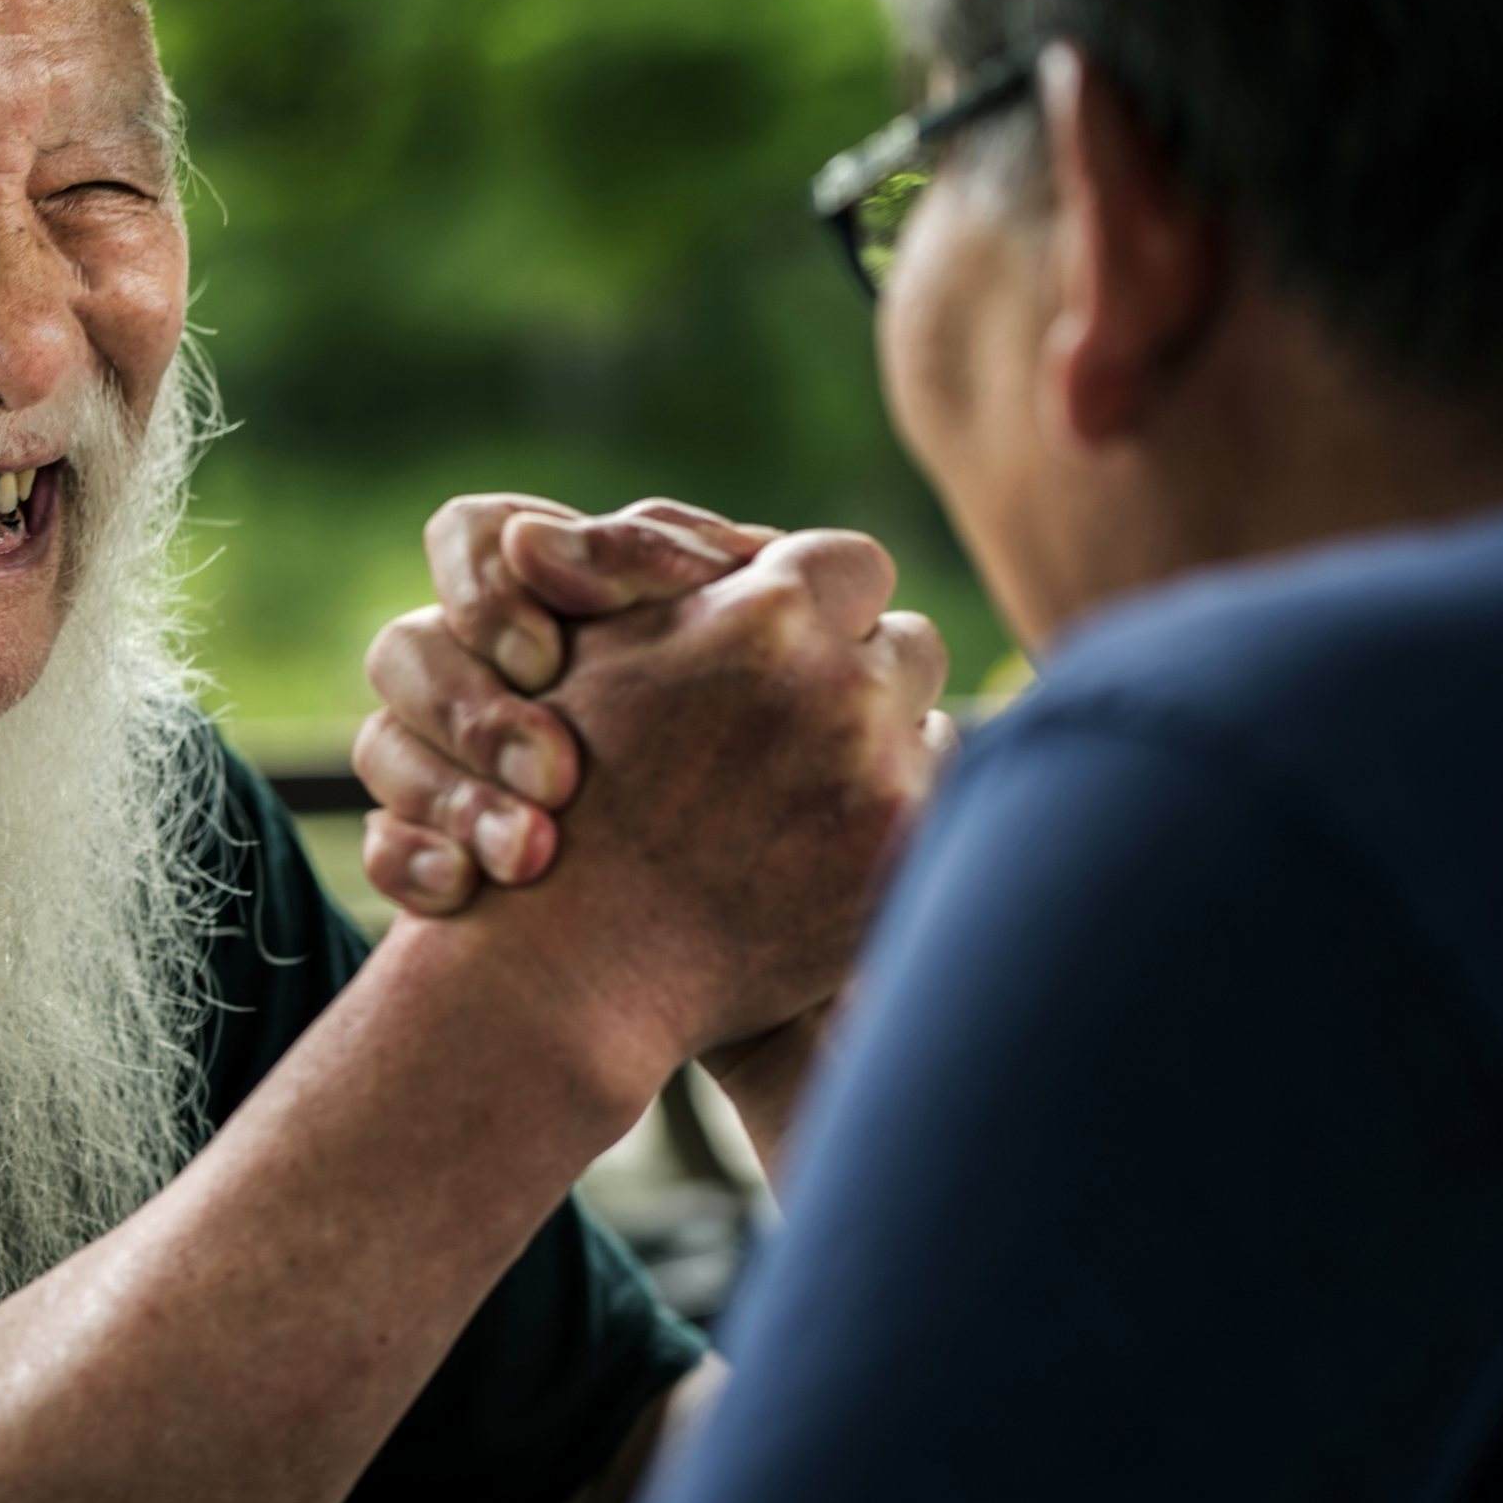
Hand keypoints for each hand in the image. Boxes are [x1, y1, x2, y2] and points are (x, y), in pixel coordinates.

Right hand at [354, 496, 772, 913]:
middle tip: (556, 774)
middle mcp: (485, 664)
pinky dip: (414, 863)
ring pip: (384, 744)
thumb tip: (745, 554)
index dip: (487, 587)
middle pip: (408, 646)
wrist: (772, 903)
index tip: (551, 659)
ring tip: (531, 853)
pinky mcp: (435, 845)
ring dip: (453, 795)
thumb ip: (754, 588)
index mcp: (557, 588)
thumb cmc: (791, 753)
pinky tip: (467, 890)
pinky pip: (380, 844)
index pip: (471, 536)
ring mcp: (449, 759)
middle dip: (476, 713)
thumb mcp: (777, 656)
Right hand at [505, 527, 951, 1064]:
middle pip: (907, 642)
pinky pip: (940, 807)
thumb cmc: (563, 790)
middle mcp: (842, 687)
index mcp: (767, 613)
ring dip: (886, 744)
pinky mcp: (903, 859)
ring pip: (935, 726)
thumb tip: (757, 542)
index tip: (786, 640)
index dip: (818, 600)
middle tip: (801, 715)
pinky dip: (892, 814)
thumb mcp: (598, 651)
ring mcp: (884, 779)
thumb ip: (675, 576)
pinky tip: (823, 839)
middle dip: (862, 671)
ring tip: (806, 784)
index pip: (852, 563)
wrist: (575, 959)